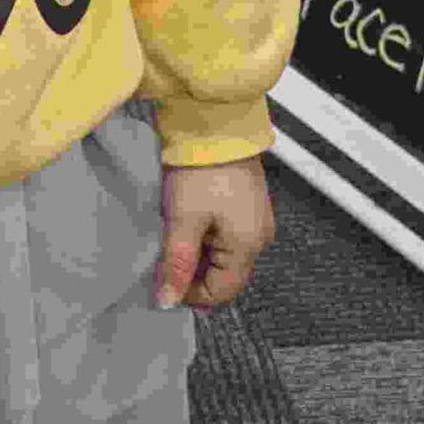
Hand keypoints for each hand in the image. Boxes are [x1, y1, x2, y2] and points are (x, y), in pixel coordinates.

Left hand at [154, 153, 274, 310]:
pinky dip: (206, 236)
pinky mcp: (247, 202)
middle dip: (195, 274)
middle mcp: (259, 236)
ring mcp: (255, 218)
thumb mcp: (184, 219)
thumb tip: (168, 301)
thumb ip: (177, 263)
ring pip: (225, 254)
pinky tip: (187, 223)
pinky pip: (227, 234)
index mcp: (248, 245)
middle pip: (225, 274)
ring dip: (199, 254)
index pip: (222, 292)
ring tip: (174, 238)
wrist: (217, 123)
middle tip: (166, 261)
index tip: (164, 283)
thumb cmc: (202, 169)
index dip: (191, 294)